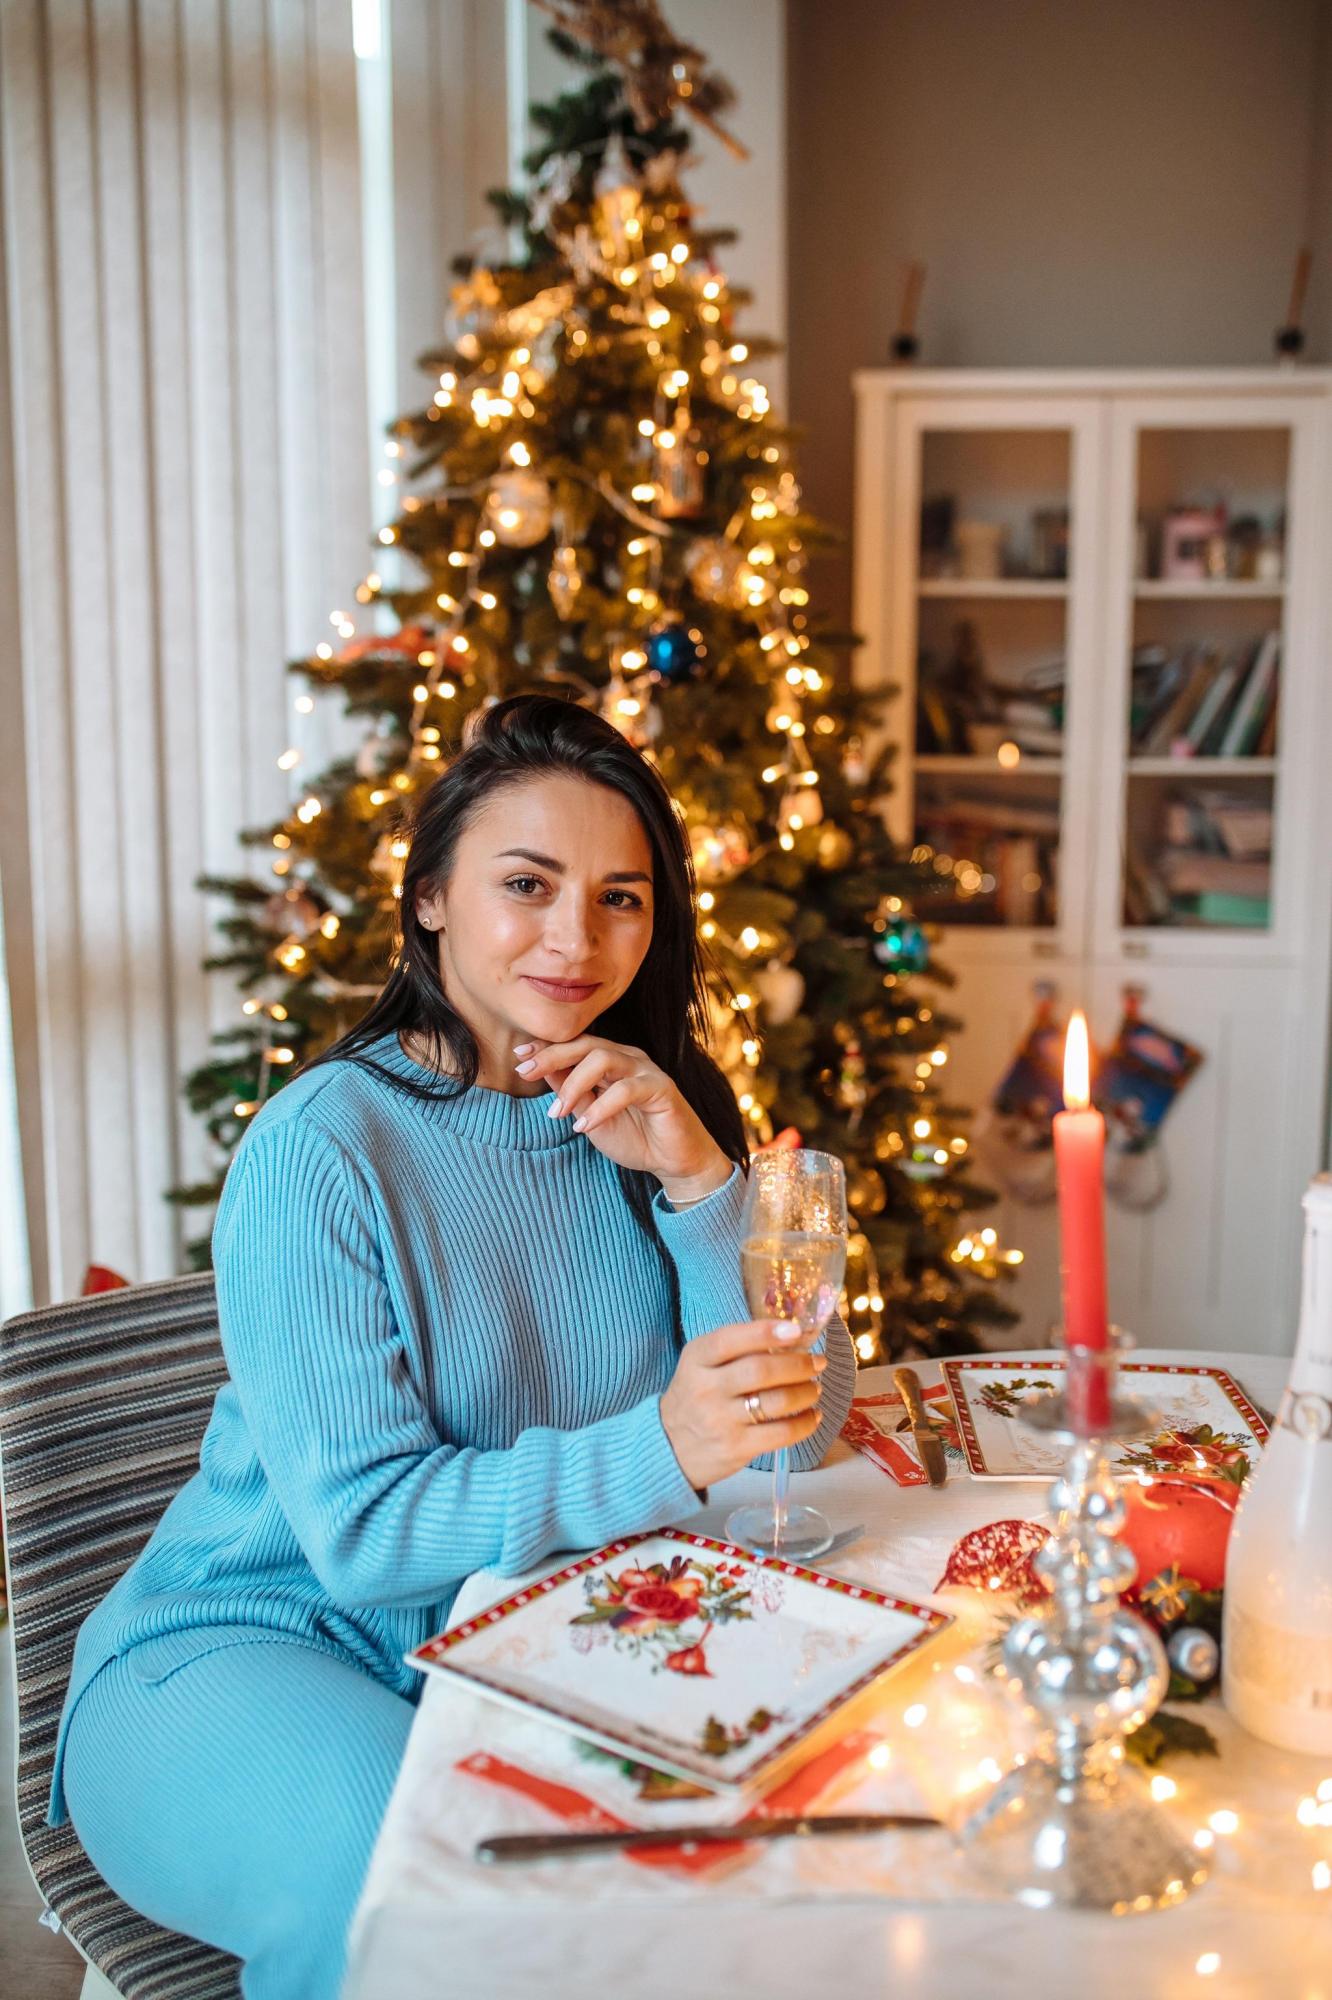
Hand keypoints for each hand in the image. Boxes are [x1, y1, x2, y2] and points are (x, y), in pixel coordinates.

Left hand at [514, 1034, 729, 1198]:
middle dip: (552, 1056)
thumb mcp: (590, 1116)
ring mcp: (646, 1070)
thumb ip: (571, 1094)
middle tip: (525, 1073)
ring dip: (574, 1084)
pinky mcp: (662, 1088)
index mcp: (611, 1061)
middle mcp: (628, 1058)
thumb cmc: (635, 1137)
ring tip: (557, 1113)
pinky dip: (600, 1107)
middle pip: (586, 1044)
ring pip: (604, 1058)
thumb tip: (542, 1072)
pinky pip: (626, 1089)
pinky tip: (584, 1126)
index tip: (519, 1057)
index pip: (575, 1045)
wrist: (674, 1162)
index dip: (546, 1048)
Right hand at [659, 1318, 826, 1489]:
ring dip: (806, 1392)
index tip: (795, 1331)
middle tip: (817, 1363)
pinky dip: (804, 1423)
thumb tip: (790, 1338)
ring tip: (814, 1388)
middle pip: (760, 1371)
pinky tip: (812, 1416)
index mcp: (697, 1359)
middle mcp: (706, 1388)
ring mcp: (720, 1420)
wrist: (669, 1447)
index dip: (764, 1333)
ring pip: (776, 1402)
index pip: (730, 1340)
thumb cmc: (695, 1396)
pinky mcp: (735, 1448)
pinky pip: (781, 1434)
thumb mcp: (701, 1365)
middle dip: (798, 1365)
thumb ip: (737, 1350)